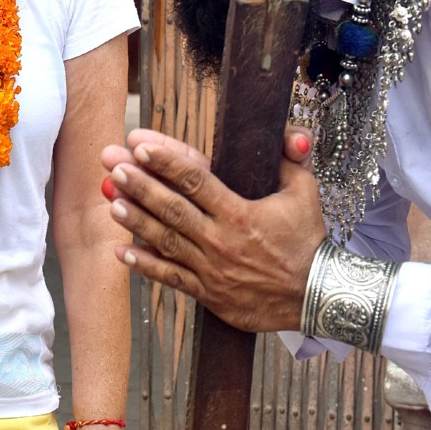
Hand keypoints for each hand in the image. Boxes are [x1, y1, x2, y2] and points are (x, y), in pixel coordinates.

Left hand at [99, 127, 325, 331]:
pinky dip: (146, 266)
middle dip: (139, 186)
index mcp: (240, 213)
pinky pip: (172, 278)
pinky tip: (123, 252)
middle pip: (172, 209)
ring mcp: (211, 269)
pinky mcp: (209, 293)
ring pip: (166, 242)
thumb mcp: (305, 194)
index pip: (196, 181)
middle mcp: (220, 240)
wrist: (317, 296)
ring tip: (112, 203)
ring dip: (137, 222)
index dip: (166, 162)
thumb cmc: (308, 241)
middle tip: (112, 166)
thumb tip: (292, 133)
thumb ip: (292, 159)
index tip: (140, 145)